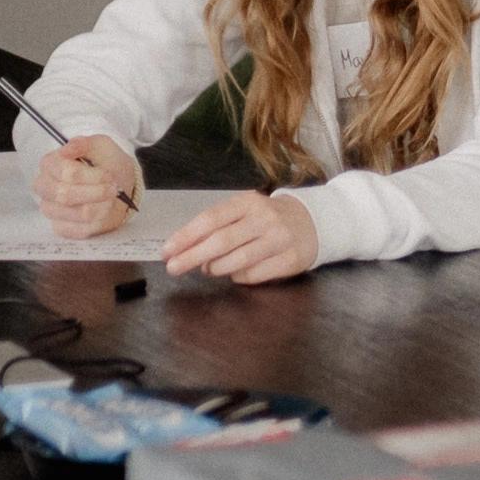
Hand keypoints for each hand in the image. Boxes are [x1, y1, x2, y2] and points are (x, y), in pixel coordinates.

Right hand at [31, 135, 140, 238]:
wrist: (115, 183)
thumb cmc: (104, 162)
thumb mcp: (99, 145)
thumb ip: (84, 144)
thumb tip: (67, 148)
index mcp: (49, 164)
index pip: (66, 173)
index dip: (91, 176)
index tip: (108, 175)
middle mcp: (45, 187)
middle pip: (66, 195)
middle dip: (97, 192)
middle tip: (113, 188)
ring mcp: (51, 209)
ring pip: (78, 213)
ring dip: (102, 205)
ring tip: (109, 197)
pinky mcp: (61, 227)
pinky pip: (81, 230)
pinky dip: (98, 221)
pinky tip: (102, 210)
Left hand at [161, 191, 317, 285]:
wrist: (312, 222)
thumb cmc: (267, 219)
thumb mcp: (243, 212)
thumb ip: (217, 227)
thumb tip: (188, 250)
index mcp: (247, 202)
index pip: (210, 220)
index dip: (186, 237)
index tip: (167, 251)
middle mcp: (264, 219)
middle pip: (220, 242)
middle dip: (192, 257)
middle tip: (173, 268)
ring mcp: (279, 240)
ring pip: (237, 262)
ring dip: (215, 268)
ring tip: (207, 269)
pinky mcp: (290, 259)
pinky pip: (254, 275)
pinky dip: (237, 277)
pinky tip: (234, 272)